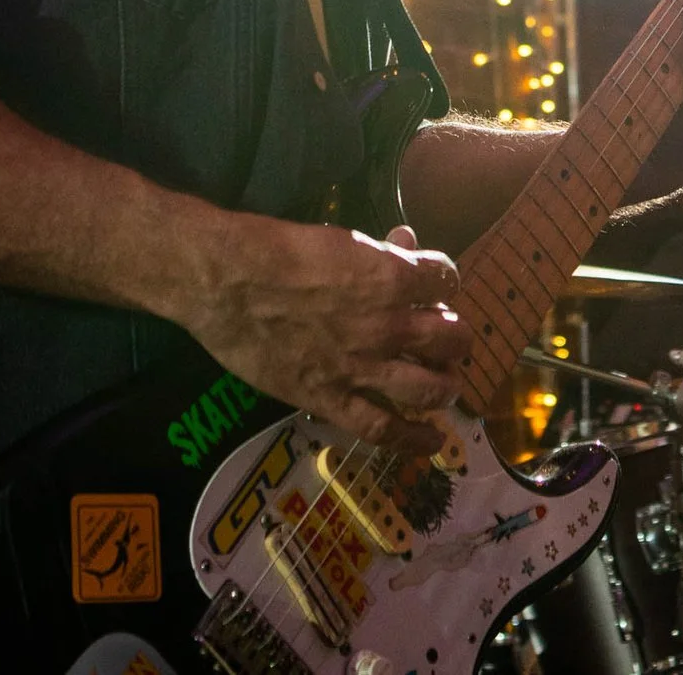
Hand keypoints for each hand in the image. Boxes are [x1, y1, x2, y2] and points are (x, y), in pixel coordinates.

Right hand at [179, 219, 469, 453]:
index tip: (436, 288)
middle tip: (445, 340)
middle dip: (454, 338)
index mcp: (391, 277)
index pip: (446, 280)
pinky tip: (431, 442)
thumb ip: (379, 249)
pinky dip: (412, 439)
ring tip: (445, 384)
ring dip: (445, 386)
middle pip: (451, 338)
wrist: (227, 283)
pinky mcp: (331, 398)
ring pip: (431, 388)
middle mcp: (388, 326)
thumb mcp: (339, 239)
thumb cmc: (278, 250)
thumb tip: (406, 242)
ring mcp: (362, 367)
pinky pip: (383, 429)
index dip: (444, 283)